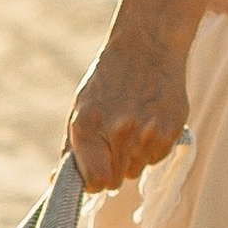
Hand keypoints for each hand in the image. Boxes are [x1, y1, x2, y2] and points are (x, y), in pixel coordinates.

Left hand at [66, 29, 189, 193]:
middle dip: (112, 169)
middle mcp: (118, 130)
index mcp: (89, 125)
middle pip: (116, 179)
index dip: (94, 182)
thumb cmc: (108, 79)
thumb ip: (72, 147)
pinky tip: (149, 122)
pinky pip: (156, 159)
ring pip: (136, 170)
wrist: (147, 45)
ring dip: (132, 157)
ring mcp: (147, 131)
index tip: (96, 174)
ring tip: (133, 126)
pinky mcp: (171, 130)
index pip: (95, 180)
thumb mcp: (81, 107)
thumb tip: (57, 181)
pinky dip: (151, 148)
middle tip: (115, 144)